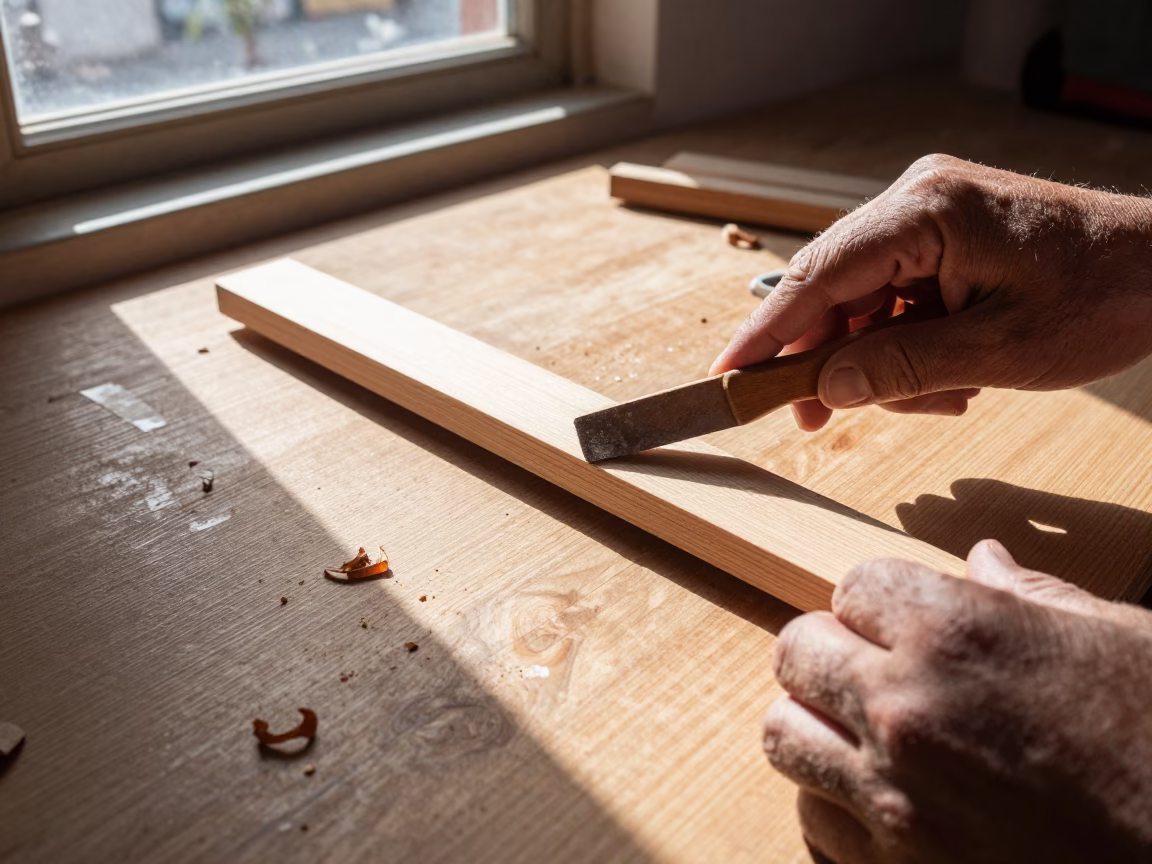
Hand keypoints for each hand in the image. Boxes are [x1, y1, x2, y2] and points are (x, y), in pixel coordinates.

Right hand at [712, 154, 1151, 429]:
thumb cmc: (1105, 296)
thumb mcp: (999, 349)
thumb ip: (902, 368)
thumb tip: (823, 388)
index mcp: (927, 212)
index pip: (820, 274)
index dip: (768, 331)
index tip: (728, 375)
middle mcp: (918, 202)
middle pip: (833, 289)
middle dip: (825, 358)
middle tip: (813, 418)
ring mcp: (930, 218)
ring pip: (863, 303)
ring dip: (880, 361)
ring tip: (938, 396)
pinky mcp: (943, 239)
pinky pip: (896, 301)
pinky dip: (908, 346)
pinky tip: (949, 377)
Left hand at [764, 541, 1151, 862]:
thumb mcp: (1120, 642)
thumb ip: (1034, 596)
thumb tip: (983, 560)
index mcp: (957, 633)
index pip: (854, 586)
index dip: (880, 601)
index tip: (902, 620)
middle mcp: (906, 708)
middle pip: (797, 651)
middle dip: (830, 650)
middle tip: (871, 667)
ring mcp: (893, 794)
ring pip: (784, 733)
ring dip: (816, 723)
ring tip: (863, 730)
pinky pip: (813, 817)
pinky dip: (834, 802)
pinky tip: (882, 798)